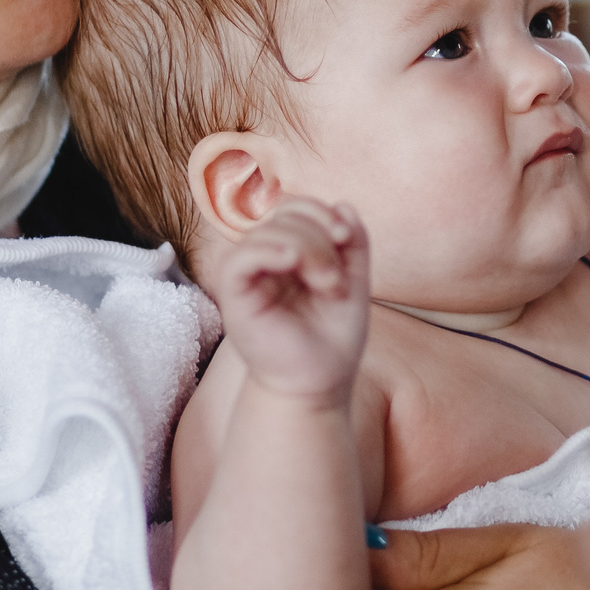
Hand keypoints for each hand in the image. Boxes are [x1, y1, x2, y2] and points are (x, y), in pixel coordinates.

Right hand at [208, 198, 368, 401]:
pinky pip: (240, 258)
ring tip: (328, 283)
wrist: (319, 384)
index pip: (295, 209)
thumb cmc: (333, 339)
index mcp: (289, 254)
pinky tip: (292, 262)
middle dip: (319, 235)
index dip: (321, 211)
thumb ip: (354, 244)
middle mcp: (264, 261)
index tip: (347, 237)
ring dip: (305, 247)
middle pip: (283, 215)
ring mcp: (247, 278)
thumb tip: (343, 205)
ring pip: (265, 232)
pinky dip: (269, 251)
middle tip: (337, 277)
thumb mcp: (355, 283)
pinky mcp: (234, 298)